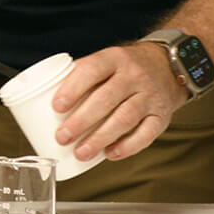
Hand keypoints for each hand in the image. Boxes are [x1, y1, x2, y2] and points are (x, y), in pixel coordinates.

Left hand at [49, 42, 190, 162]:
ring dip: (100, 138)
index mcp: (114, 58)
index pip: (92, 70)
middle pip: (106, 99)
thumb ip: (82, 75)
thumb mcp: (106, 60)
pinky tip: (110, 154)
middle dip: (81, 121)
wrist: (167, 66)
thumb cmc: (125, 68)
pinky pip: (146, 134)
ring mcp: (150, 96)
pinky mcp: (161, 116)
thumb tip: (46, 98)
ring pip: (124, 119)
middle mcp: (134, 76)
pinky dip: (127, 147)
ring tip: (80, 152)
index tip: (56, 107)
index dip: (73, 89)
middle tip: (62, 137)